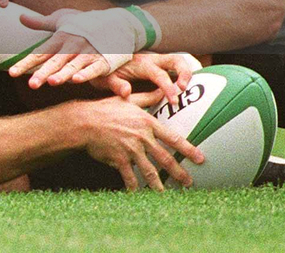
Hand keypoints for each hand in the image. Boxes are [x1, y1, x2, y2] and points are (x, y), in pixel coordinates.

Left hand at [8, 9, 103, 85]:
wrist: (117, 20)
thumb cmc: (85, 22)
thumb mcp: (62, 19)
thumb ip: (40, 23)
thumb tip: (20, 18)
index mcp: (61, 37)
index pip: (40, 53)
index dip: (25, 63)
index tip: (12, 73)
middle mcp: (73, 45)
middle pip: (55, 61)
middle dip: (43, 73)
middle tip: (31, 84)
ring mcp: (88, 52)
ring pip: (73, 65)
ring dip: (63, 74)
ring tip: (52, 82)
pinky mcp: (104, 59)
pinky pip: (94, 68)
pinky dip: (87, 74)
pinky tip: (77, 80)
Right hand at [77, 90, 204, 191]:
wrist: (83, 122)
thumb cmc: (104, 109)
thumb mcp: (128, 100)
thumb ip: (147, 97)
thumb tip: (162, 90)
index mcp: (146, 123)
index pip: (173, 138)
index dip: (188, 149)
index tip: (200, 159)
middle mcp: (142, 137)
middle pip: (165, 158)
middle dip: (179, 172)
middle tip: (188, 183)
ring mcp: (130, 150)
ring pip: (150, 171)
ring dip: (159, 184)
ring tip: (166, 193)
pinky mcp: (119, 160)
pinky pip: (130, 176)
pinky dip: (135, 186)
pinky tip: (138, 193)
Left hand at [90, 52, 192, 103]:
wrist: (102, 60)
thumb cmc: (105, 72)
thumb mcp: (106, 79)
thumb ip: (116, 85)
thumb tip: (126, 92)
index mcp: (141, 64)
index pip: (159, 74)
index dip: (168, 87)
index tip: (174, 100)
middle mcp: (152, 60)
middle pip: (176, 59)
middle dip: (185, 73)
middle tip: (185, 89)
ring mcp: (158, 61)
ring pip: (179, 61)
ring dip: (188, 72)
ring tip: (194, 89)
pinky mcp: (160, 66)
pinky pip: (176, 67)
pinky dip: (186, 74)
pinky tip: (191, 88)